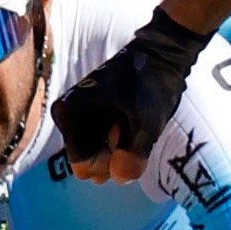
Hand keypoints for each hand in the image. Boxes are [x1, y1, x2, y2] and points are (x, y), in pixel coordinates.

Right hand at [50, 9, 212, 182]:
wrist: (162, 52)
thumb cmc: (151, 83)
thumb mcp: (146, 122)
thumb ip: (133, 155)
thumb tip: (120, 177)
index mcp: (69, 114)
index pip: (83, 165)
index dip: (109, 162)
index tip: (125, 135)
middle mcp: (67, 115)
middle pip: (91, 159)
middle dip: (114, 152)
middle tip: (131, 124)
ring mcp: (80, 114)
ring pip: (100, 151)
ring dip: (120, 145)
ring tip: (134, 118)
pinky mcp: (93, 112)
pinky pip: (104, 139)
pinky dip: (122, 137)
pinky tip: (134, 119)